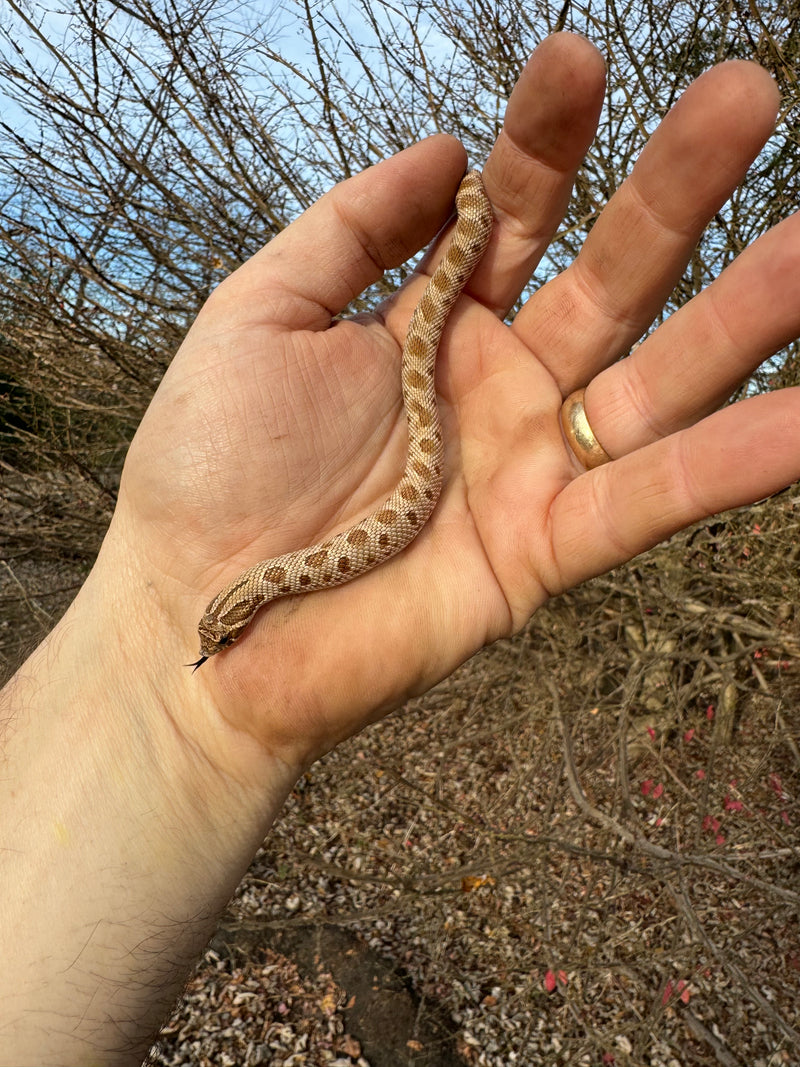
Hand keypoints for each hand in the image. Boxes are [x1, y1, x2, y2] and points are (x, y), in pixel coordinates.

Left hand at [114, 34, 797, 774]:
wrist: (196, 612)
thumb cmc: (209, 467)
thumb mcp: (260, 315)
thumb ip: (351, 228)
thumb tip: (444, 147)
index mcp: (429, 328)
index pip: (512, 216)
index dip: (548, 141)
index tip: (577, 60)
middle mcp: (495, 389)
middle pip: (606, 280)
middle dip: (671, 193)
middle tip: (743, 94)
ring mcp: (527, 469)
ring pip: (654, 384)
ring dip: (738, 318)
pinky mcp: (543, 552)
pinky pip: (647, 504)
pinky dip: (728, 468)